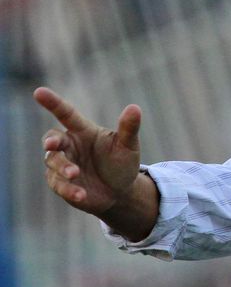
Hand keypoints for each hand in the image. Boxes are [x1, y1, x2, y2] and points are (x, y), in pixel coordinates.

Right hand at [35, 86, 142, 216]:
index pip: (66, 113)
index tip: (38, 92)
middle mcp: (69, 145)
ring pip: (53, 162)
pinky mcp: (60, 183)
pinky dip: (68, 189)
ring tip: (75, 174)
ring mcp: (63, 164)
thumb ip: (129, 128)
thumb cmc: (122, 163)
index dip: (53, 103)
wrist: (121, 192)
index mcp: (83, 130)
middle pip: (53, 138)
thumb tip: (135, 108)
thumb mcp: (128, 146)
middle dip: (51, 141)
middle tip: (52, 145)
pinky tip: (80, 195)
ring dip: (62, 167)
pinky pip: (58, 185)